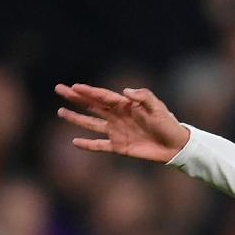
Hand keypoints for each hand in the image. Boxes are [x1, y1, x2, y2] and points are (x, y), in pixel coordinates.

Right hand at [54, 83, 189, 162]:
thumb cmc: (168, 124)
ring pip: (91, 124)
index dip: (88, 91)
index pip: (102, 96)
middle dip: (75, 98)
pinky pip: (99, 145)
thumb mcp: (158, 107)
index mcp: (125, 105)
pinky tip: (74, 141)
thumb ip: (143, 97)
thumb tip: (125, 92)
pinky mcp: (119, 147)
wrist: (176, 146)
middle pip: (92, 106)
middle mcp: (117, 117)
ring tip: (60, 112)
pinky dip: (87, 145)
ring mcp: (116, 132)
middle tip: (59, 89)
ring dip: (76, 118)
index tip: (74, 87)